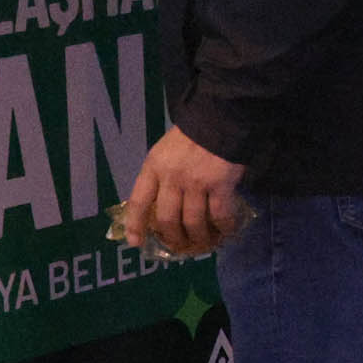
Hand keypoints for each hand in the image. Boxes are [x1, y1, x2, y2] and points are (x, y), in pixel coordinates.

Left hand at [119, 126, 247, 256]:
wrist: (219, 115)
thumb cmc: (191, 135)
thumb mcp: (165, 152)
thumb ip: (161, 176)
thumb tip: (163, 209)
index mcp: (153, 167)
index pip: (138, 201)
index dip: (135, 225)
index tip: (136, 243)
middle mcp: (171, 177)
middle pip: (167, 219)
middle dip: (174, 239)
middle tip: (182, 246)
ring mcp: (196, 182)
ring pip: (193, 222)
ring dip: (199, 239)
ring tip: (206, 244)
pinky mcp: (220, 184)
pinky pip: (220, 216)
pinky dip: (223, 228)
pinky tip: (227, 232)